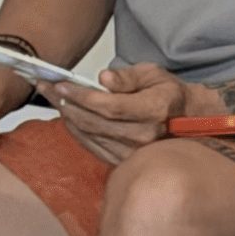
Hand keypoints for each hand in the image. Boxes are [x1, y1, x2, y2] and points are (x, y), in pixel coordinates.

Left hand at [51, 62, 214, 165]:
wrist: (189, 122)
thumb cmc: (170, 95)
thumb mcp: (153, 74)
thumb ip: (127, 76)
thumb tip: (103, 78)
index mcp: (153, 111)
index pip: (108, 106)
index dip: (81, 96)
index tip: (60, 84)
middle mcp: (143, 136)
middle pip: (93, 122)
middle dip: (65, 103)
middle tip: (45, 87)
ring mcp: (133, 153)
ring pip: (89, 136)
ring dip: (66, 117)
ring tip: (52, 98)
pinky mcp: (124, 161)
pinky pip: (92, 147)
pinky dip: (76, 131)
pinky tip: (67, 116)